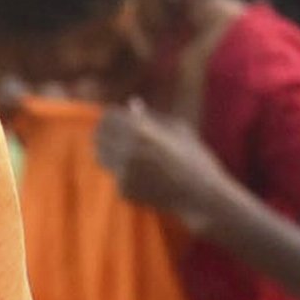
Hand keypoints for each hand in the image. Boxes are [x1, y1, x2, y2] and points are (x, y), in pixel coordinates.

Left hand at [95, 96, 234, 223]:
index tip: (120, 121)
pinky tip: (145, 178)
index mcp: (141, 131)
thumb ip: (151, 116)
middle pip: (98, 136)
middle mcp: (128, 151)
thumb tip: (132, 102)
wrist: (201, 197)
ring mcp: (124, 173)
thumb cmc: (195, 159)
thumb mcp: (178, 130)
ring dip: (111, 154)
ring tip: (134, 157)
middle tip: (120, 138)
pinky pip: (115, 175)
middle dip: (106, 135)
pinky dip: (125, 174)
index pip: (107, 117)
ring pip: (101, 157)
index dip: (112, 118)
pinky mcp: (123, 191)